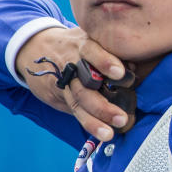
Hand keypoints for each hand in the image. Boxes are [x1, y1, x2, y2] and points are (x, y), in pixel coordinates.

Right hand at [16, 26, 129, 140]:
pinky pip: (75, 110)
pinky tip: (102, 133)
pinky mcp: (60, 95)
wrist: (36, 48)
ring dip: (94, 121)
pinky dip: (89, 122)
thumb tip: (135, 67)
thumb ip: (109, 51)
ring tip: (109, 134)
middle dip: (102, 106)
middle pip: (84, 87)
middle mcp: (71, 65)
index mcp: (82, 45)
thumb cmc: (77, 43)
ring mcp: (64, 82)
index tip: (120, 73)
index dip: (104, 62)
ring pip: (78, 103)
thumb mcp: (91, 37)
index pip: (91, 52)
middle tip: (121, 118)